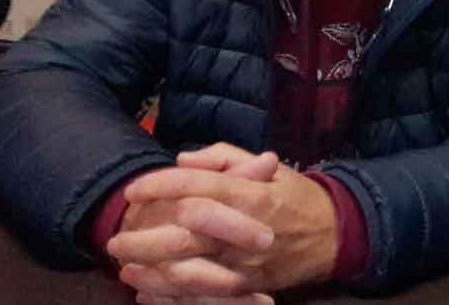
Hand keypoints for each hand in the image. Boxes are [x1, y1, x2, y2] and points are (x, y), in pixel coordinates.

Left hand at [122, 147, 339, 295]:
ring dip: (151, 273)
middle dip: (143, 239)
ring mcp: (247, 263)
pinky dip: (172, 297)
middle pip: (184, 236)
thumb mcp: (265, 164)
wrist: (333, 233)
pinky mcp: (248, 287)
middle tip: (115, 240)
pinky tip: (148, 293)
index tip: (133, 190)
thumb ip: (223, 157)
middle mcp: (246, 230)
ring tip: (125, 268)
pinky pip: (204, 297)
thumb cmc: (293, 194)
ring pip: (189, 273)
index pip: (196, 186)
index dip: (160, 186)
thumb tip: (182, 160)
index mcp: (250, 193)